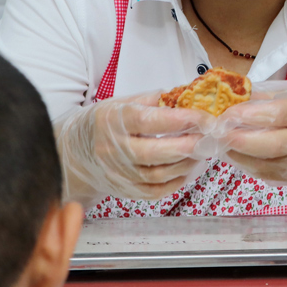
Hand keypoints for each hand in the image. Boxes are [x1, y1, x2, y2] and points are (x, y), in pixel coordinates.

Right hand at [56, 92, 211, 201]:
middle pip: (155, 153)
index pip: (150, 121)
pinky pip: (154, 191)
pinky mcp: (123, 190)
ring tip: (201, 151)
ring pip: (158, 174)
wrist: (76, 151)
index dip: (181, 120)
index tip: (205, 118)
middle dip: (188, 146)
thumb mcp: (123, 102)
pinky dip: (176, 182)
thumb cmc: (106, 122)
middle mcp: (113, 149)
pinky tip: (186, 169)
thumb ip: (154, 100)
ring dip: (186, 163)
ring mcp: (117, 173)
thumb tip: (188, 95)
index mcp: (113, 121)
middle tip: (210, 138)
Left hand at [218, 83, 286, 199]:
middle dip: (237, 140)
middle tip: (214, 133)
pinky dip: (246, 165)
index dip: (247, 115)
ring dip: (236, 155)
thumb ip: (267, 97)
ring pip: (265, 165)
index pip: (277, 114)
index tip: (225, 113)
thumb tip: (231, 97)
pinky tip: (233, 154)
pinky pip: (267, 175)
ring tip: (217, 143)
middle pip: (269, 145)